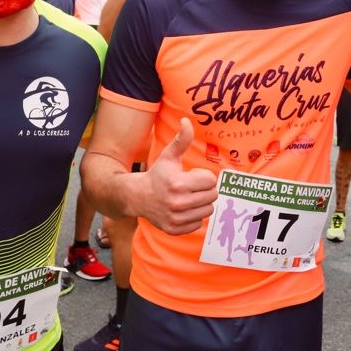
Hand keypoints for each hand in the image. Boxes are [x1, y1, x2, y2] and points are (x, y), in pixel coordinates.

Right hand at [138, 117, 217, 234]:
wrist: (137, 196)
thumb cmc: (157, 174)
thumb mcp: (168, 156)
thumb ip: (181, 139)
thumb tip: (186, 121)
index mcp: (178, 183)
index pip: (211, 181)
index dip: (203, 176)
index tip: (192, 176)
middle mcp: (178, 203)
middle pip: (212, 196)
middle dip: (204, 190)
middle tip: (192, 187)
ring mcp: (176, 218)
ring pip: (208, 211)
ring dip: (201, 204)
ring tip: (188, 197)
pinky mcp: (174, 229)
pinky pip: (198, 224)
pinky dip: (193, 217)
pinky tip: (183, 209)